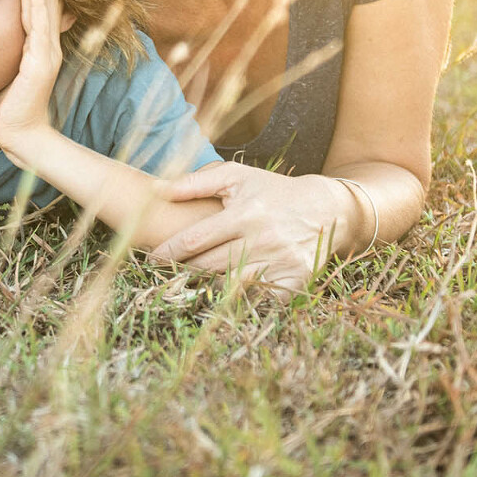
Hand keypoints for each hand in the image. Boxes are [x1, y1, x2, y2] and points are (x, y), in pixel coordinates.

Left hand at [0, 0, 64, 162]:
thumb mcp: (6, 74)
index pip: (36, 6)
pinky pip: (38, 25)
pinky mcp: (40, 63)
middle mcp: (46, 46)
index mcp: (37, 47)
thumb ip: (3, 57)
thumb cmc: (10, 109)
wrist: (21, 137)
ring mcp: (45, 53)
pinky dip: (37, 2)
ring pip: (43, 7)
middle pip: (43, 0)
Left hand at [149, 164, 353, 296]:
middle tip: (163, 273)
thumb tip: (157, 189)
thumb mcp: (237, 177)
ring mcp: (280, 263)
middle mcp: (263, 240)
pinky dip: (242, 300)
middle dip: (182, 271)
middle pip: (209, 266)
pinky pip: (260, 300)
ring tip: (187, 285)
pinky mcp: (295, 281)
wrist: (326, 208)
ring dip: (207, 286)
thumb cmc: (272, 190)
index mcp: (245, 213)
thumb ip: (196, 182)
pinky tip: (226, 296)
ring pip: (231, 285)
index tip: (150, 258)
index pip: (196, 239)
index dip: (169, 252)